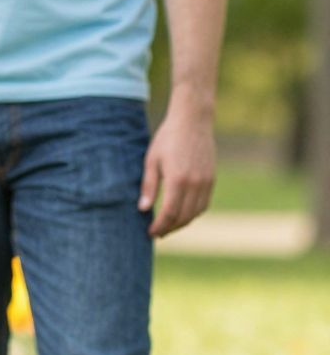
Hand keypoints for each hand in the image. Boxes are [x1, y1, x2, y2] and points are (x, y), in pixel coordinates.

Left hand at [138, 97, 215, 238]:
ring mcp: (206, 182)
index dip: (160, 226)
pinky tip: (182, 214)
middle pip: (184, 217)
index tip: (150, 232)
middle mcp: (195, 183)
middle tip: (157, 233)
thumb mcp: (151, 160)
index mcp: (177, 179)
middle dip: (170, 228)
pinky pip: (204, 204)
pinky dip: (193, 213)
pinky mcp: (211, 179)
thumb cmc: (167, 138)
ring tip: (168, 226)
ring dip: (182, 223)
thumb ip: (149, 186)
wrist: (193, 120)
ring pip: (196, 213)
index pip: (170, 213)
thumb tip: (143, 209)